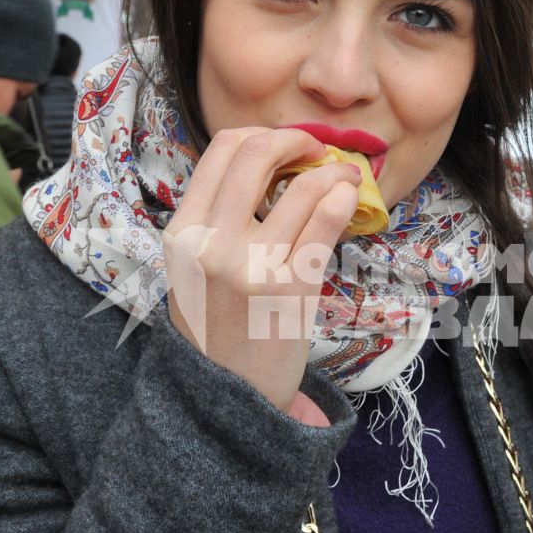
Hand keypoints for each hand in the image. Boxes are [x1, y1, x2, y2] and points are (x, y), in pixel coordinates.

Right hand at [164, 128, 361, 413]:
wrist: (227, 397)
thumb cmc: (217, 327)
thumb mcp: (195, 268)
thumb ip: (219, 218)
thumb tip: (273, 165)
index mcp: (183, 232)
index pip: (221, 150)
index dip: (262, 135)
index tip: (287, 145)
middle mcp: (211, 243)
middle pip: (257, 154)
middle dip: (297, 140)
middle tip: (319, 150)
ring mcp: (251, 265)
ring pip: (302, 187)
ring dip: (334, 172)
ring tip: (347, 178)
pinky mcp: (290, 288)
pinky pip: (325, 224)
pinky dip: (344, 201)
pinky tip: (350, 201)